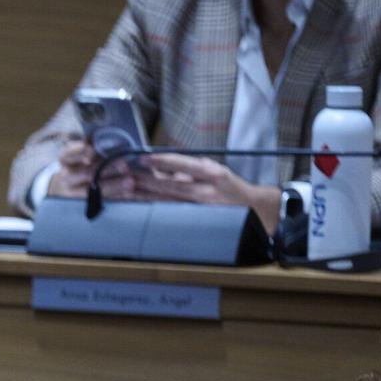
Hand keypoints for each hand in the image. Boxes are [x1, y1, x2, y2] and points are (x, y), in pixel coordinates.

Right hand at [49, 139, 141, 201]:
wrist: (63, 187)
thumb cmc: (77, 164)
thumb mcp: (78, 152)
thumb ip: (92, 144)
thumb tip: (112, 140)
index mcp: (65, 159)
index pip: (69, 153)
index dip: (81, 152)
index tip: (93, 151)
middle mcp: (66, 175)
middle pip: (86, 173)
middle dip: (107, 169)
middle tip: (124, 166)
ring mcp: (71, 191)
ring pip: (92, 190)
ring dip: (113, 185)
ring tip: (129, 182)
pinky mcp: (80, 203)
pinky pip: (98, 200)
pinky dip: (113, 197)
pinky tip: (126, 194)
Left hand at [130, 153, 279, 230]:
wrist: (255, 211)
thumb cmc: (232, 189)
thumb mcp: (217, 171)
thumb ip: (192, 168)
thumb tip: (165, 165)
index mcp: (213, 174)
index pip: (183, 164)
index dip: (162, 161)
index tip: (144, 158)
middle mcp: (206, 192)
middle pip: (169, 185)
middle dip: (145, 179)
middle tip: (124, 174)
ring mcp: (199, 210)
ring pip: (165, 201)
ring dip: (144, 196)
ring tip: (125, 190)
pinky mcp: (195, 223)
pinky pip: (170, 215)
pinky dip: (153, 210)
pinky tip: (139, 208)